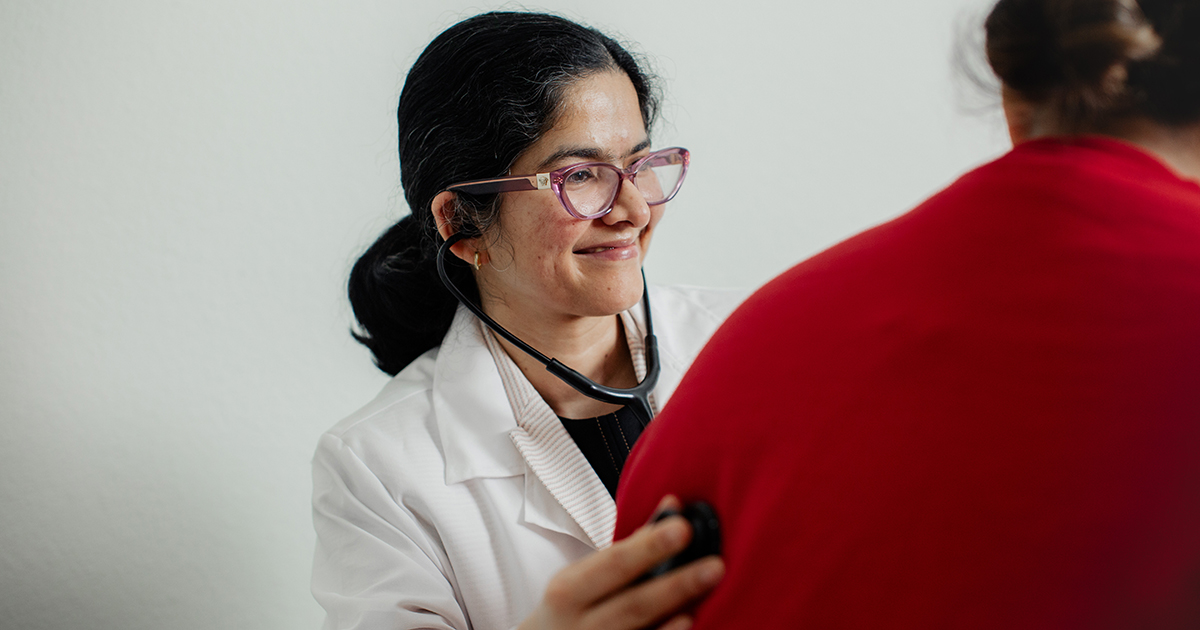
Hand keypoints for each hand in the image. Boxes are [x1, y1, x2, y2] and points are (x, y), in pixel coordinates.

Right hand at [518, 496, 723, 629]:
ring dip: (675, 616)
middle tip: (715, 566)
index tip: (683, 528)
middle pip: (634, 604)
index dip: (649, 547)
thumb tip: (674, 506)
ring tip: (705, 598)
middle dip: (676, 585)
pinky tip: (690, 627)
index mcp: (568, 591)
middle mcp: (579, 626)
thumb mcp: (583, 576)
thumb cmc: (569, 608)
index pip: (614, 564)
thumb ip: (630, 543)